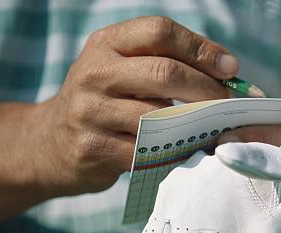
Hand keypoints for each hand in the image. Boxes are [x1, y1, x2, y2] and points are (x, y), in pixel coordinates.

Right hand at [31, 16, 238, 196]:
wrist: (49, 143)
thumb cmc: (104, 103)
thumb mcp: (122, 69)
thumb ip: (164, 63)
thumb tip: (228, 70)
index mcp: (106, 44)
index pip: (159, 31)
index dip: (201, 48)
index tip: (231, 68)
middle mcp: (94, 72)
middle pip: (163, 72)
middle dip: (206, 88)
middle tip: (229, 104)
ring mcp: (89, 111)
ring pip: (158, 116)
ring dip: (193, 125)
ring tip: (211, 129)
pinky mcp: (92, 148)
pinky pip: (147, 151)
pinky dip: (173, 152)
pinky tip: (184, 151)